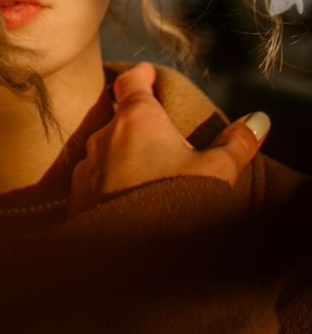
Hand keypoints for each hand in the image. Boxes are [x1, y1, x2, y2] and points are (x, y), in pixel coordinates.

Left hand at [67, 62, 269, 218]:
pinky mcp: (75, 198)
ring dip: (120, 157)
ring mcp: (85, 168)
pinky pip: (93, 182)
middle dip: (136, 123)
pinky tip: (125, 203)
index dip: (141, 74)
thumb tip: (258, 120)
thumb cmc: (174, 205)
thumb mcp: (215, 173)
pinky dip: (108, 185)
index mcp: (137, 119)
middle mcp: (104, 137)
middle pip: (117, 118)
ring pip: (104, 152)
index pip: (131, 81)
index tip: (149, 74)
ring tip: (144, 175)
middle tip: (157, 135)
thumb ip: (235, 144)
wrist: (131, 260)